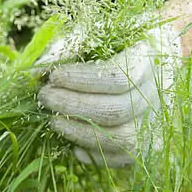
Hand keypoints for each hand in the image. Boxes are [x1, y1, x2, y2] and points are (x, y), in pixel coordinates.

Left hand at [36, 22, 180, 167]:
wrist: (154, 62)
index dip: (82, 80)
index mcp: (149, 60)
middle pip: (116, 110)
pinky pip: (124, 159)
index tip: (54, 76)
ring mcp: (156, 123)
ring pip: (122, 139)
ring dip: (81, 133)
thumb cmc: (117, 43)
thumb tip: (34, 75)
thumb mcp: (95, 33)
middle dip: (74, 107)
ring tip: (53, 122)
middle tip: (45, 98)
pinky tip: (73, 146)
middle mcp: (157, 94)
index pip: (117, 77)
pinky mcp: (149, 145)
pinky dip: (96, 156)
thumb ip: (67, 48)